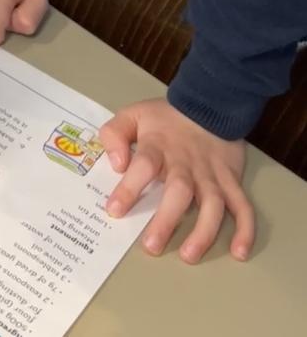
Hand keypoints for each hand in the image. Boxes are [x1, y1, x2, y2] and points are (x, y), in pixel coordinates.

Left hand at [99, 99, 252, 262]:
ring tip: (189, 255)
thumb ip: (115, 134)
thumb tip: (117, 164)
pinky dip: (245, 230)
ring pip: (212, 204)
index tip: (114, 210)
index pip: (143, 166)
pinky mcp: (232, 181)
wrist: (208, 104)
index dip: (129, 188)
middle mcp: (186, 163)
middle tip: (152, 246)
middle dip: (167, 219)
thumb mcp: (133, 115)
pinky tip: (239, 252)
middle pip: (179, 191)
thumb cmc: (165, 119)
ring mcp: (211, 174)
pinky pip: (243, 206)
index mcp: (158, 146)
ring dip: (203, 231)